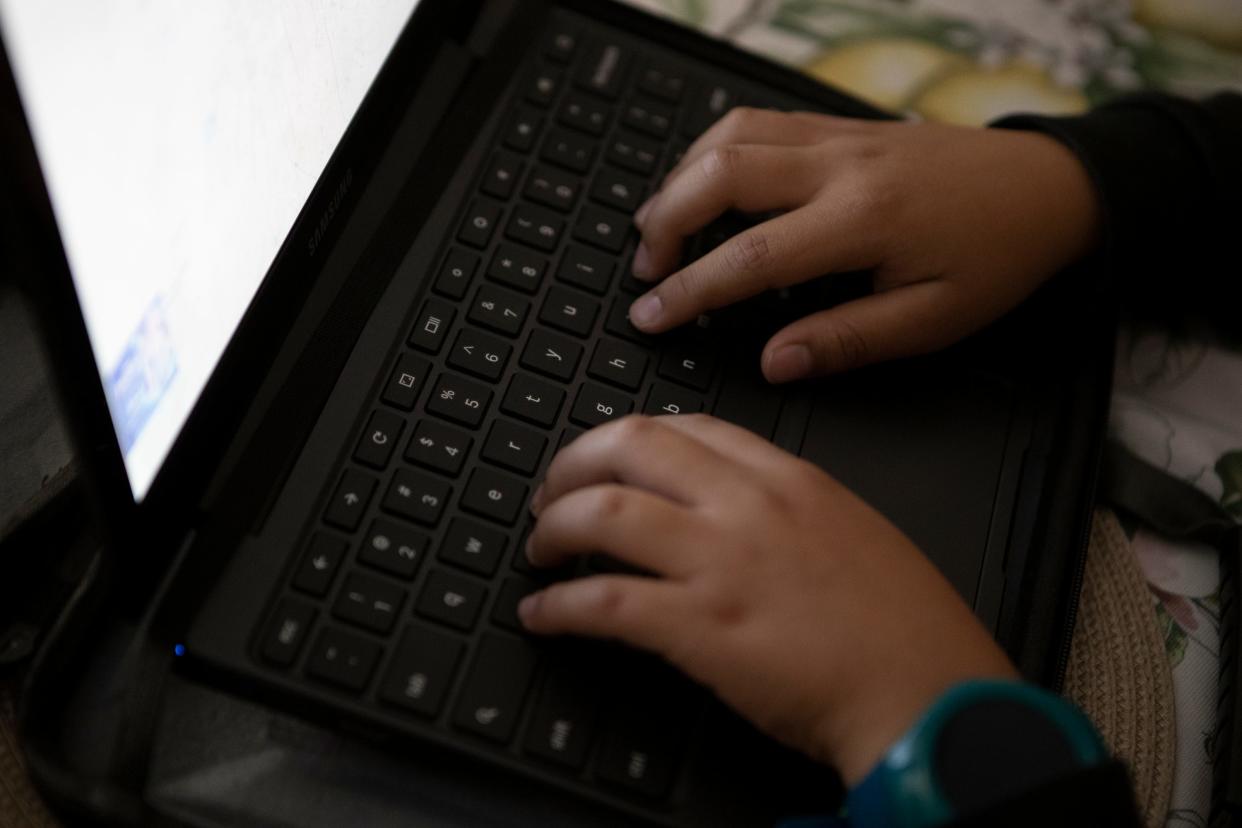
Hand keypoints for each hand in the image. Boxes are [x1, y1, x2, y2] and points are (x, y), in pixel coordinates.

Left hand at [519, 415, 1016, 782]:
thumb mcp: (853, 534)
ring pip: (603, 512)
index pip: (689, 427)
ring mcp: (721, 563)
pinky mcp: (700, 628)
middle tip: (552, 496)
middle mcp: (749, 506)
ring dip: (554, 528)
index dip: (630, 439)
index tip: (607, 460)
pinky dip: (558, 607)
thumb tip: (731, 512)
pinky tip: (542, 617)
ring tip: (538, 551)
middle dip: (572, 464)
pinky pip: (603, 602)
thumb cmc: (905, 627)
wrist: (928, 692)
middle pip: (631, 446)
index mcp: (789, 480)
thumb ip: (789, 511)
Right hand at [626, 109, 1101, 382]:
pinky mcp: (840, 124)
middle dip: (665, 222)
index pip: (749, 258)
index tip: (651, 317)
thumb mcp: (934, 320)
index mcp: (863, 221)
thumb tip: (774, 362)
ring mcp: (838, 136)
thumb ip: (849, 341)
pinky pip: (757, 121)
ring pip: (730, 136)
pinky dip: (712, 150)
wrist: (1050, 186)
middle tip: (644, 271)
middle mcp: (840, 166)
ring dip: (680, 179)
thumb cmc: (997, 256)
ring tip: (658, 228)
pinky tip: (701, 183)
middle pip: (720, 175)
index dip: (690, 291)